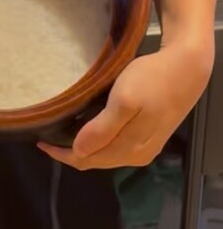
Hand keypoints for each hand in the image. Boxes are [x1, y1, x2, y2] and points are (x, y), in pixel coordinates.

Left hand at [38, 42, 213, 169]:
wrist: (187, 67)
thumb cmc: (152, 80)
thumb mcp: (124, 101)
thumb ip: (102, 129)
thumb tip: (77, 152)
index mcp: (128, 149)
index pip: (86, 160)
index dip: (62, 153)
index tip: (41, 141)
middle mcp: (137, 155)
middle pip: (96, 160)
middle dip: (71, 152)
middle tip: (49, 135)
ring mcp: (146, 147)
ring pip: (106, 154)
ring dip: (85, 147)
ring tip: (64, 131)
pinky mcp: (151, 136)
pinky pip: (117, 146)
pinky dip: (99, 141)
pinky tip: (91, 127)